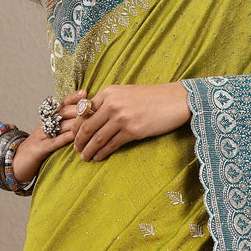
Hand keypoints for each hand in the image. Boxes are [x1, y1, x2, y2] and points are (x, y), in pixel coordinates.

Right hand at [11, 89, 85, 182]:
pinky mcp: (38, 149)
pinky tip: (74, 136)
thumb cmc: (38, 149)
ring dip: (75, 122)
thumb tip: (83, 120)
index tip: (85, 92)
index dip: (72, 98)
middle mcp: (44, 125)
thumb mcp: (50, 135)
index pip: (61, 105)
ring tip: (89, 119)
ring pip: (60, 126)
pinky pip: (53, 142)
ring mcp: (41, 136)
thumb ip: (63, 127)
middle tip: (93, 107)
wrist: (14, 162)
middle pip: (62, 113)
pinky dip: (64, 138)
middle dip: (78, 109)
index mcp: (47, 120)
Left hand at [73, 83, 190, 161]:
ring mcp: (121, 118)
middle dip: (79, 140)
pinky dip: (103, 152)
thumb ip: (110, 102)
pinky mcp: (132, 131)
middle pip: (87, 126)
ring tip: (85, 157)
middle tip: (76, 149)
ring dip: (89, 150)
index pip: (84, 111)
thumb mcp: (127, 93)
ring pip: (98, 138)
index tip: (74, 135)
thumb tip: (94, 116)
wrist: (176, 100)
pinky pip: (112, 144)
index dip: (77, 126)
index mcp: (109, 92)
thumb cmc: (153, 97)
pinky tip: (99, 156)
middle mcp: (112, 104)